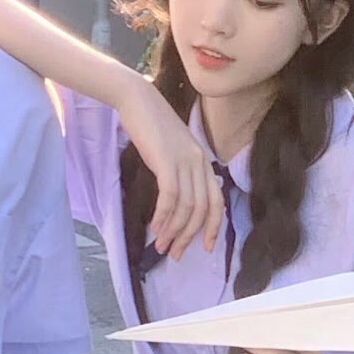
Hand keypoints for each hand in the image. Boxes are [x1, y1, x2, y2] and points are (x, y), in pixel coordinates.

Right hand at [120, 79, 222, 259]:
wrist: (137, 100)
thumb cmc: (150, 124)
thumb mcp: (172, 149)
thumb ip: (180, 170)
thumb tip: (178, 199)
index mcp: (203, 161)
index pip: (216, 202)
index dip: (214, 228)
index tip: (206, 247)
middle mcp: (199, 162)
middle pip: (201, 210)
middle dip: (189, 237)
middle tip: (176, 254)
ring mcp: (185, 161)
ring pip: (186, 208)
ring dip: (173, 231)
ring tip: (162, 246)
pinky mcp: (167, 161)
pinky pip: (170, 197)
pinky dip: (164, 216)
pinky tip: (155, 227)